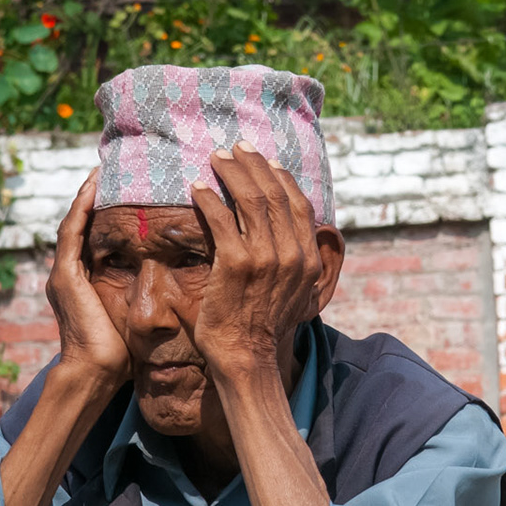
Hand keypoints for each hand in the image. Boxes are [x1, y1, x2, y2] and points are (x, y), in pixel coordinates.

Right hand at [47, 169, 128, 384]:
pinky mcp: (66, 277)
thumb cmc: (119, 353)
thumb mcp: (133, 315)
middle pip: (81, 223)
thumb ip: (141, 295)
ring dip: (86, 195)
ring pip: (74, 222)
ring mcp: (64, 274)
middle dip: (93, 196)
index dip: (104, 212)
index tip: (123, 189)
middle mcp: (70, 273)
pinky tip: (94, 189)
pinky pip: (71, 233)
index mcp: (84, 281)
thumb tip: (173, 286)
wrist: (97, 373)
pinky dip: (81, 209)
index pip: (94, 236)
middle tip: (109, 169)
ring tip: (101, 170)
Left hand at [188, 141, 322, 380]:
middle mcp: (292, 254)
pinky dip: (209, 199)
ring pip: (250, 200)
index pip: (299, 205)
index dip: (281, 178)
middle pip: (275, 194)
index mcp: (308, 259)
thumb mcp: (293, 293)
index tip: (265, 161)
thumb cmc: (262, 328)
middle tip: (236, 148)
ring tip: (216, 158)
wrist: (248, 358)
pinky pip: (221, 220)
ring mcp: (266, 258)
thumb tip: (286, 239)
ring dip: (231, 173)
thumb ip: (292, 263)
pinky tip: (197, 187)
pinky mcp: (236, 264)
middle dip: (254, 165)